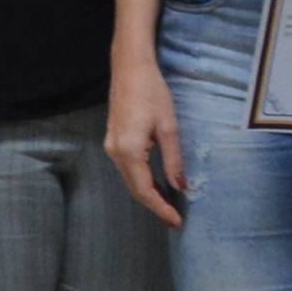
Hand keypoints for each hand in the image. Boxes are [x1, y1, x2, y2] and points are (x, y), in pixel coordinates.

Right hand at [104, 65, 186, 228]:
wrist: (130, 68)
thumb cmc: (152, 93)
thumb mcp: (169, 127)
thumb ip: (174, 160)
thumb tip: (180, 186)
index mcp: (129, 151)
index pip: (145, 190)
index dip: (161, 208)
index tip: (176, 221)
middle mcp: (115, 153)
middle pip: (135, 188)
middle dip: (155, 205)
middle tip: (175, 219)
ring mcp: (112, 146)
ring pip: (130, 179)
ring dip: (148, 193)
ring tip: (168, 204)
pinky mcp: (114, 140)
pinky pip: (128, 168)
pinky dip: (142, 180)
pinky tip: (156, 182)